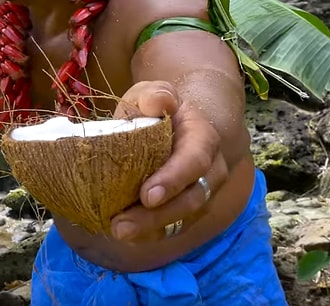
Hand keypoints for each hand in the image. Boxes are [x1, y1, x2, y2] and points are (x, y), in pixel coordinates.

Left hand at [109, 80, 227, 242]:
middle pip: (191, 198)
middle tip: (122, 226)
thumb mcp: (152, 93)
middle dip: (157, 216)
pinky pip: (174, 228)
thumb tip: (157, 103)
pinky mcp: (187, 210)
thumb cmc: (158, 109)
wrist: (172, 124)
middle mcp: (211, 170)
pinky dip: (150, 234)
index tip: (147, 196)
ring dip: (150, 229)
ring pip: (183, 218)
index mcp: (204, 138)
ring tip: (118, 232)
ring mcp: (202, 193)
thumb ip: (155, 94)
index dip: (174, 179)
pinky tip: (127, 235)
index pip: (195, 161)